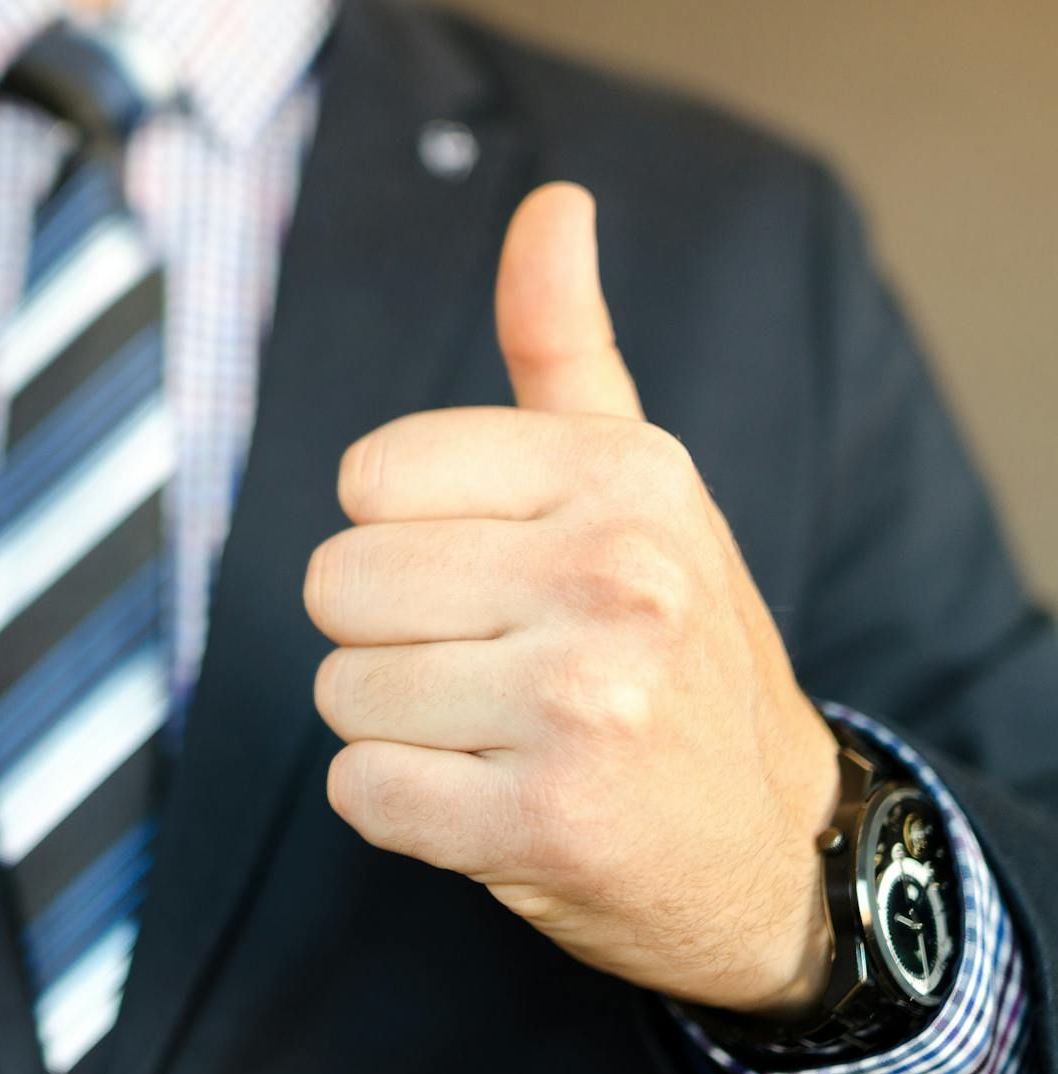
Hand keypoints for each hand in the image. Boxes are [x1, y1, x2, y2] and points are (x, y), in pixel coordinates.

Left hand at [304, 182, 841, 1015]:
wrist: (768, 836)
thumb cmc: (674, 639)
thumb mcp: (635, 478)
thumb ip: (565, 344)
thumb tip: (552, 203)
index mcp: (624, 474)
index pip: (370, 477)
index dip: (401, 532)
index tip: (486, 570)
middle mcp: (615, 578)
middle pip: (338, 582)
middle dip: (388, 632)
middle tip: (489, 663)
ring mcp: (584, 707)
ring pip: (341, 689)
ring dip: (394, 723)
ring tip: (498, 731)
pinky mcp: (544, 825)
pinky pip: (361, 791)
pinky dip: (400, 805)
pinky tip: (489, 800)